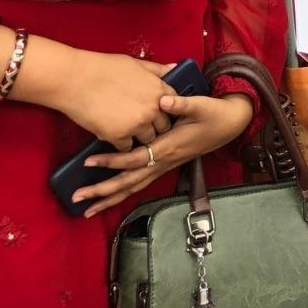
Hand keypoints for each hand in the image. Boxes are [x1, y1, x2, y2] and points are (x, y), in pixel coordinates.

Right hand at [53, 52, 176, 151]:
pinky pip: (127, 148)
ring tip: (127, 129)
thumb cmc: (103, 67)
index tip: (158, 111)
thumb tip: (173, 68)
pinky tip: (113, 134)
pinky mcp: (120, 137)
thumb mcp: (135, 63)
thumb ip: (156, 70)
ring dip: (139, 137)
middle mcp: (152, 109)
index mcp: (158, 89)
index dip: (167, 109)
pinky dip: (121, 143)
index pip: (175, 106)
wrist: (76, 79)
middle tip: (141, 122)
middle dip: (155, 126)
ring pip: (148, 140)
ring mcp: (137, 125)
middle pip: (164, 127)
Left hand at [72, 92, 254, 217]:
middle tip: (77, 197)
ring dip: (109, 198)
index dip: (113, 160)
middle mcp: (164, 161)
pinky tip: (107, 198)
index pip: (136, 158)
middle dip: (103, 191)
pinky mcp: (164, 165)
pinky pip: (139, 184)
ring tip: (85, 208)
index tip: (89, 160)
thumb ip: (181, 103)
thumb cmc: (214, 114)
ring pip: (133, 188)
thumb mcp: (201, 105)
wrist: (229, 125)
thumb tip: (162, 99)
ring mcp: (164, 166)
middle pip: (129, 182)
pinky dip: (121, 193)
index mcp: (169, 147)